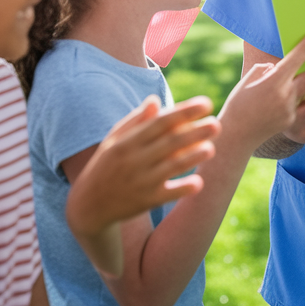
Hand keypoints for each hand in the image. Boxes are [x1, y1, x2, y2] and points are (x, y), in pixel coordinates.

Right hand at [66, 95, 218, 243]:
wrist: (88, 205)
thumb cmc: (105, 165)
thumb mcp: (113, 141)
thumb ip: (135, 121)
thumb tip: (156, 100)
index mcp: (127, 142)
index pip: (160, 122)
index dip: (184, 111)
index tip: (206, 103)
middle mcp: (134, 160)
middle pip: (170, 142)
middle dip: (195, 132)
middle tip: (217, 124)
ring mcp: (140, 181)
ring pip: (172, 166)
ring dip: (194, 157)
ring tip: (212, 148)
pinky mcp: (145, 201)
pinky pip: (168, 193)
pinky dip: (183, 188)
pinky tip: (199, 182)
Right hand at [222, 32, 304, 149]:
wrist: (236, 134)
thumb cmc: (243, 101)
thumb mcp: (249, 79)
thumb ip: (269, 69)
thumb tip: (287, 64)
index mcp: (271, 85)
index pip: (290, 63)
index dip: (303, 49)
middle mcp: (283, 101)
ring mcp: (292, 119)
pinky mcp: (298, 133)